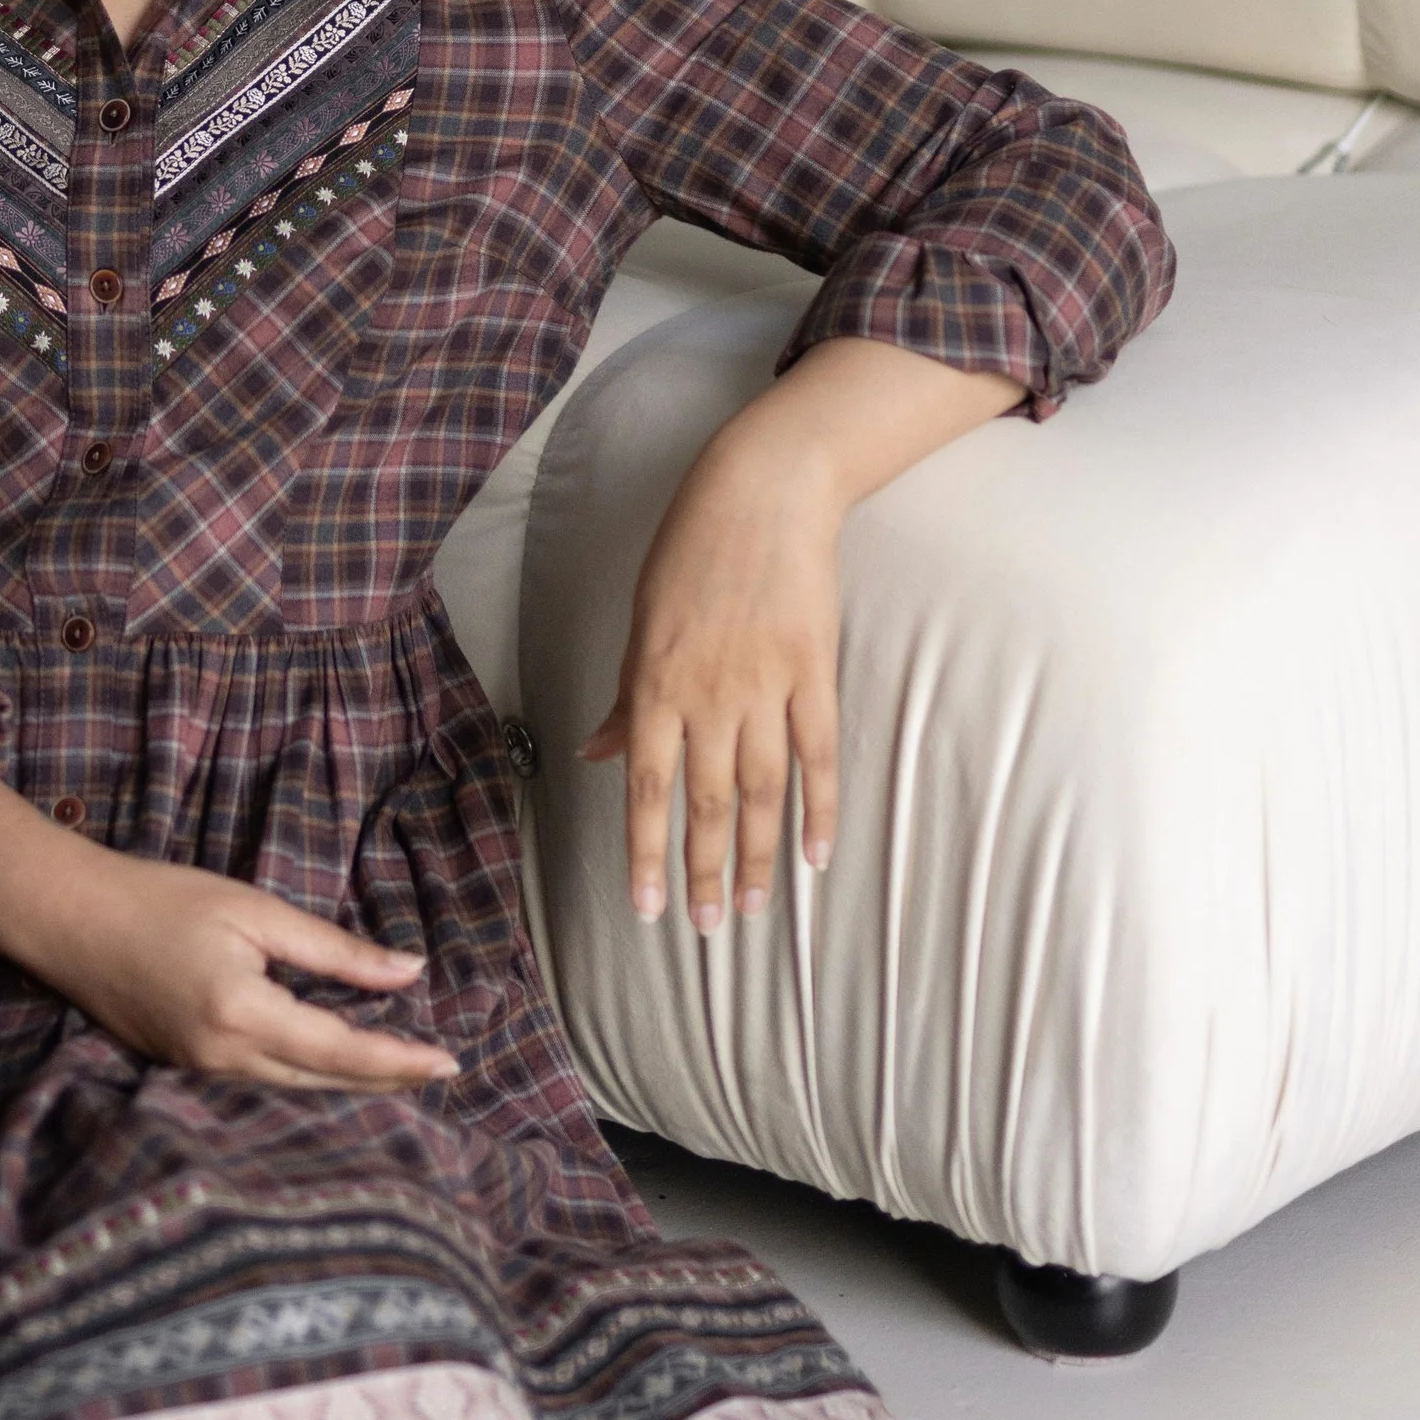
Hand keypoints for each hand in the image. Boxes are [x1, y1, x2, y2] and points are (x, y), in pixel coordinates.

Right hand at [44, 851, 458, 1091]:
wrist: (71, 920)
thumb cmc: (162, 899)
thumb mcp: (255, 911)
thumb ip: (334, 949)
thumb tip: (408, 972)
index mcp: (244, 1013)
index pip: (342, 1050)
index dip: (400, 1060)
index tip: (450, 1061)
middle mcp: (224, 1058)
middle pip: (325, 1083)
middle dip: (387, 1079)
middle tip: (441, 1070)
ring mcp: (201, 1072)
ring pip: (296, 1090)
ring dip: (351, 1082)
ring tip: (402, 1069)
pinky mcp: (185, 1069)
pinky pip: (264, 1084)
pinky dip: (308, 1077)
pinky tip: (334, 1064)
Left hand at [578, 426, 841, 931]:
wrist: (762, 492)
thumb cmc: (690, 551)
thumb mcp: (641, 620)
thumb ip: (628, 695)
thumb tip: (599, 753)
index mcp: (655, 682)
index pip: (647, 787)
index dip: (646, 853)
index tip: (646, 908)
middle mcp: (708, 694)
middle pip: (707, 801)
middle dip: (705, 871)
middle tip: (710, 927)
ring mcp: (765, 685)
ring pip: (762, 789)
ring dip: (760, 854)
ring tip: (758, 907)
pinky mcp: (814, 670)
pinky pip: (818, 752)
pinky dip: (820, 806)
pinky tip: (819, 854)